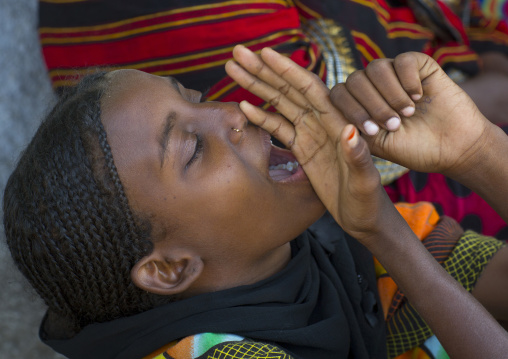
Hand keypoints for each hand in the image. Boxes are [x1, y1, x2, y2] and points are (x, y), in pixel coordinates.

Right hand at [225, 45, 400, 244]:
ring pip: (280, 104)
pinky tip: (244, 104)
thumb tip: (349, 132)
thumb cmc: (368, 202)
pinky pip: (279, 128)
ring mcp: (311, 135)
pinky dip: (262, 116)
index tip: (265, 53)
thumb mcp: (365, 181)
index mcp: (337, 124)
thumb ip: (358, 157)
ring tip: (234, 69)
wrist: (364, 219)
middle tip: (238, 53)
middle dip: (263, 71)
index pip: (309, 89)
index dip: (287, 70)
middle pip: (288, 90)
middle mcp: (322, 124)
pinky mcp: (303, 149)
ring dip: (257, 86)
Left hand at [330, 52, 490, 178]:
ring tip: (407, 113)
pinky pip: (402, 60)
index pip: (337, 95)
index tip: (371, 131)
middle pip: (354, 80)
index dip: (350, 109)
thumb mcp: (378, 146)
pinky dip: (408, 80)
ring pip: (376, 67)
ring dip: (390, 94)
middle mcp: (372, 87)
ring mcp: (394, 75)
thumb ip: (353, 133)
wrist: (455, 147)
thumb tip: (334, 120)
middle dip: (372, 105)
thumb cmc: (414, 150)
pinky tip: (419, 97)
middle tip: (394, 125)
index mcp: (358, 106)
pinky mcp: (417, 65)